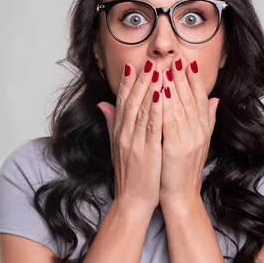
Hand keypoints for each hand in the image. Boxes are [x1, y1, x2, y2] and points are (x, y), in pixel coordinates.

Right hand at [97, 60, 163, 212]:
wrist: (131, 201)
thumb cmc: (128, 175)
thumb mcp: (116, 147)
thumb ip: (111, 123)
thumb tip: (102, 104)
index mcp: (118, 132)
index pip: (121, 102)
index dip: (127, 83)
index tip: (133, 65)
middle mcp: (124, 135)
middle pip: (130, 102)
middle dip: (140, 80)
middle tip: (148, 61)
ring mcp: (134, 143)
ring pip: (141, 110)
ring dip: (148, 89)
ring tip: (156, 71)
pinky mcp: (147, 152)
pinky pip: (151, 127)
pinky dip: (155, 110)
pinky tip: (161, 96)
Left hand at [159, 57, 219, 204]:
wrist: (181, 195)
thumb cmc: (183, 169)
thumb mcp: (198, 141)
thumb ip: (206, 119)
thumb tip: (215, 99)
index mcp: (202, 128)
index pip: (199, 97)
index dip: (194, 78)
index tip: (187, 61)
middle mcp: (199, 130)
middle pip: (191, 97)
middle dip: (183, 75)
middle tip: (176, 56)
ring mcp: (189, 138)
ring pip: (181, 105)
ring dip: (174, 85)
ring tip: (167, 67)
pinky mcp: (177, 147)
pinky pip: (171, 121)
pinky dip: (166, 105)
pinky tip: (160, 90)